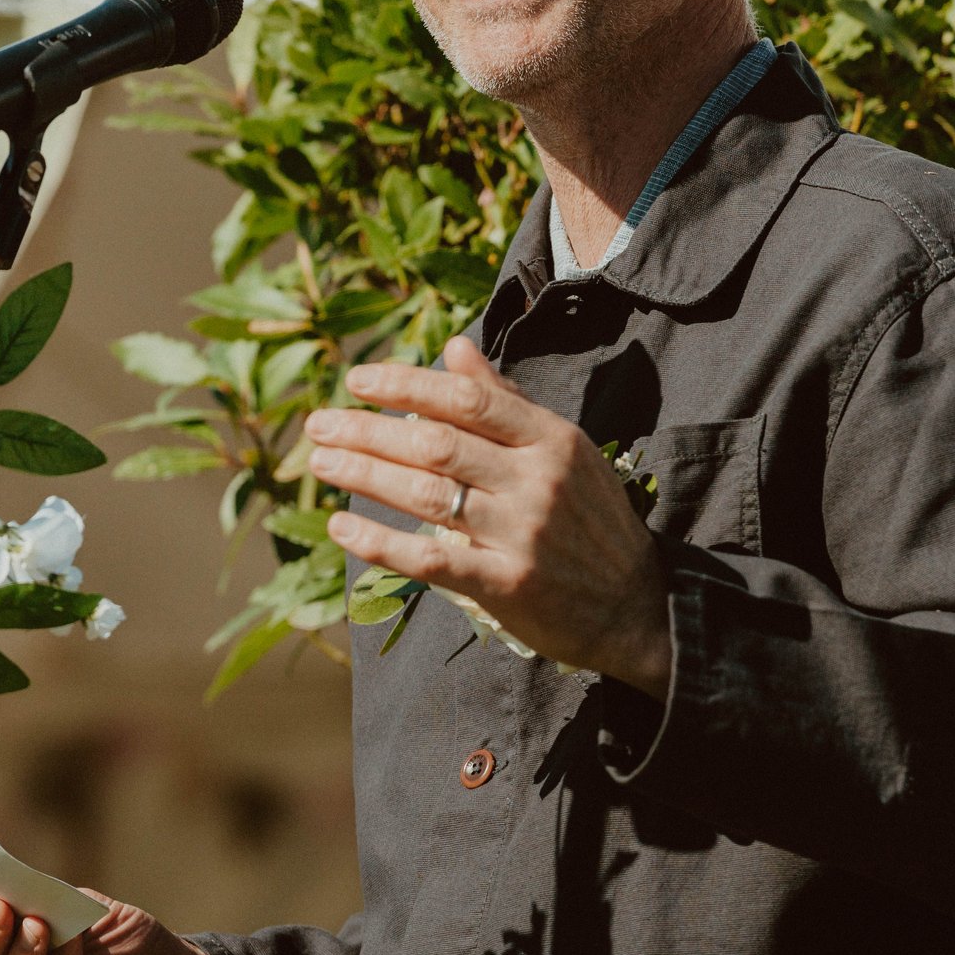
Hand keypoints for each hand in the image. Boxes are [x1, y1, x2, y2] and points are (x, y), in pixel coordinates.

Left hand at [305, 335, 672, 694]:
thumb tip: (454, 348)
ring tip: (320, 461)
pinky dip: (381, 541)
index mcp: (550, 439)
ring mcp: (523, 533)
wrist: (637, 606)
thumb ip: (506, 400)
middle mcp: (537, 480)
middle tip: (318, 423)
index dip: (406, 385)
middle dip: (368, 430)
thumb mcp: (563, 450)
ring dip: (364, 474)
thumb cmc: (590, 520)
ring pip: (427, 495)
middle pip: (435, 444)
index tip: (357, 379)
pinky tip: (342, 526)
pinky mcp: (508, 585)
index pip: (467, 400)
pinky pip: (431, 559)